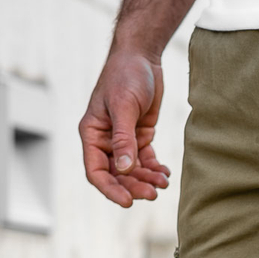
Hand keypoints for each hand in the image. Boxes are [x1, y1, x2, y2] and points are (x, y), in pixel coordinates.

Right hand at [79, 49, 170, 206]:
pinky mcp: (139, 137)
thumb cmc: (126, 75)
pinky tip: (166, 174)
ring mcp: (123, 140)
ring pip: (133, 171)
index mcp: (92, 134)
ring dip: (147, 180)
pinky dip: (155, 170)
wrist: (141, 56)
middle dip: (134, 186)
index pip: (96, 171)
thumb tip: (125, 169)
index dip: (110, 189)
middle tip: (154, 193)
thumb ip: (124, 139)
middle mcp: (105, 141)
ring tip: (163, 183)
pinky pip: (145, 161)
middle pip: (117, 175)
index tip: (128, 202)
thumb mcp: (124, 106)